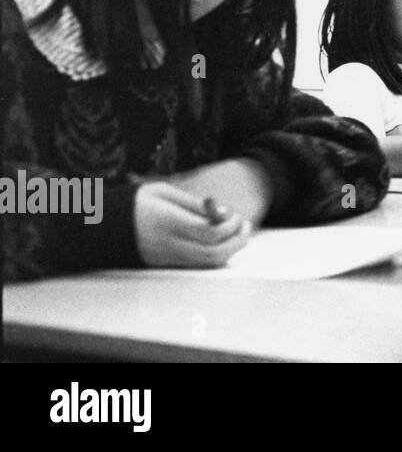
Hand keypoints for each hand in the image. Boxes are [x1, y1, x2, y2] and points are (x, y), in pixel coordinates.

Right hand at [134, 183, 250, 267]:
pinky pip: (196, 265)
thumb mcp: (164, 192)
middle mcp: (168, 245)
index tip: (236, 215)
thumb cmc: (136, 202)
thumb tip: (222, 213)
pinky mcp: (164, 265)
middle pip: (213, 254)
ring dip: (229, 249)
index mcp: (168, 223)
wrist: (101, 227)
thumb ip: (193, 203)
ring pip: (207, 263)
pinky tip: (219, 241)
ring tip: (237, 233)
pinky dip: (215, 254)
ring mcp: (166, 258)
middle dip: (237, 241)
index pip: (210, 233)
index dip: (230, 226)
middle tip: (245, 227)